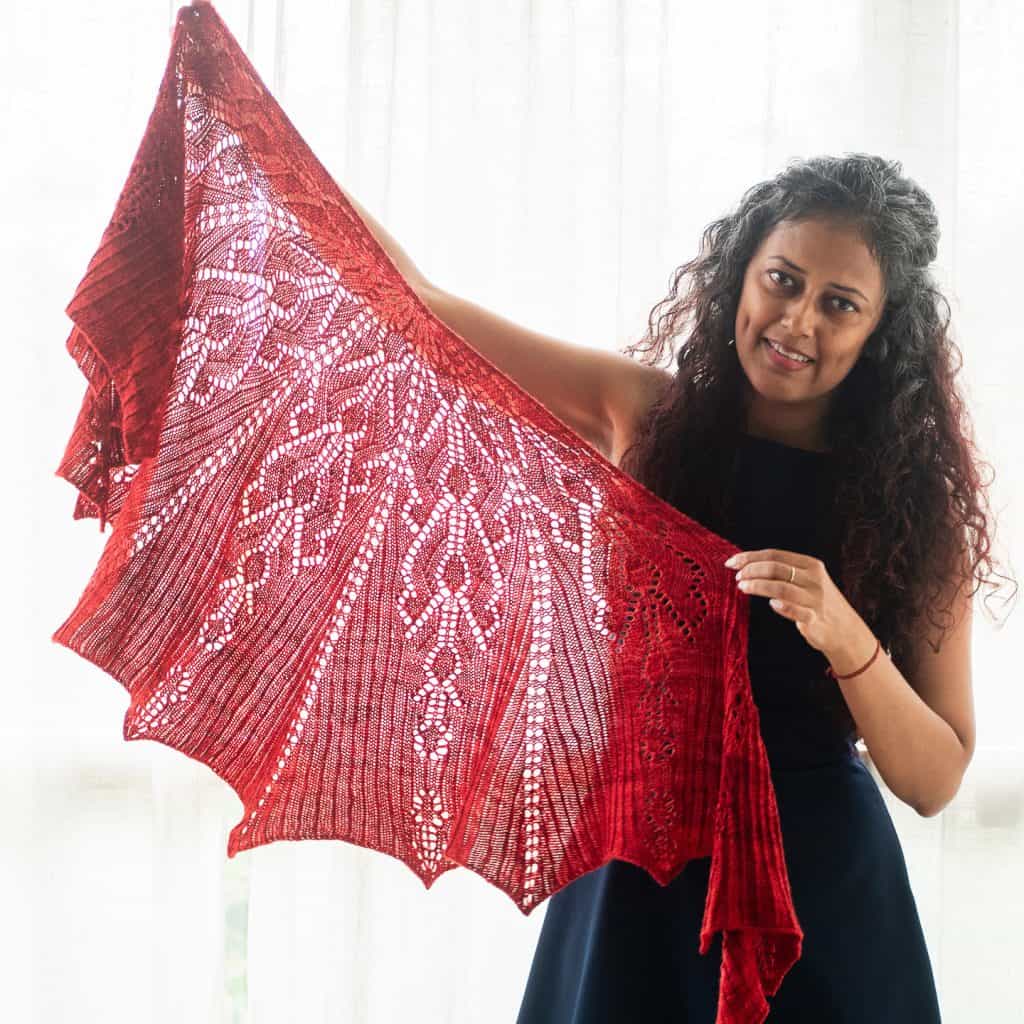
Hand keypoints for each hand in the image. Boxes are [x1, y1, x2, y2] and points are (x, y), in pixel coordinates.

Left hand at [723, 548, 864, 659]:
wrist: (844, 630)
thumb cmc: (817, 603)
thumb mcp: (805, 581)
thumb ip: (782, 572)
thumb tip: (747, 565)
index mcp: (811, 565)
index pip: (774, 555)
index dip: (750, 557)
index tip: (732, 562)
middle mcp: (814, 579)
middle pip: (776, 568)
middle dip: (751, 570)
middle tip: (737, 577)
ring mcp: (815, 599)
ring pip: (781, 588)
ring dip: (758, 586)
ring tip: (743, 587)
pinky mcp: (814, 618)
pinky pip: (796, 611)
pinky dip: (782, 606)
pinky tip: (771, 604)